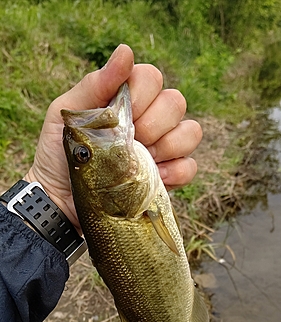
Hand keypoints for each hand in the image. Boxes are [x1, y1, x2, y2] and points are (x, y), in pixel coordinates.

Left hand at [25, 44, 201, 231]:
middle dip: (151, 124)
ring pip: (190, 131)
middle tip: (128, 142)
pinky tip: (153, 178)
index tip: (119, 117)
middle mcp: (149, 119)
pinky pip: (190, 166)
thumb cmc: (59, 154)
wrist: (60, 201)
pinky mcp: (168, 177)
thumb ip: (95, 85)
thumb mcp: (66, 115)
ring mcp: (162, 148)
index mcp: (126, 100)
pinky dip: (174, 172)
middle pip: (175, 102)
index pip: (152, 77)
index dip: (141, 95)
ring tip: (140, 161)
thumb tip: (126, 52)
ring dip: (166, 146)